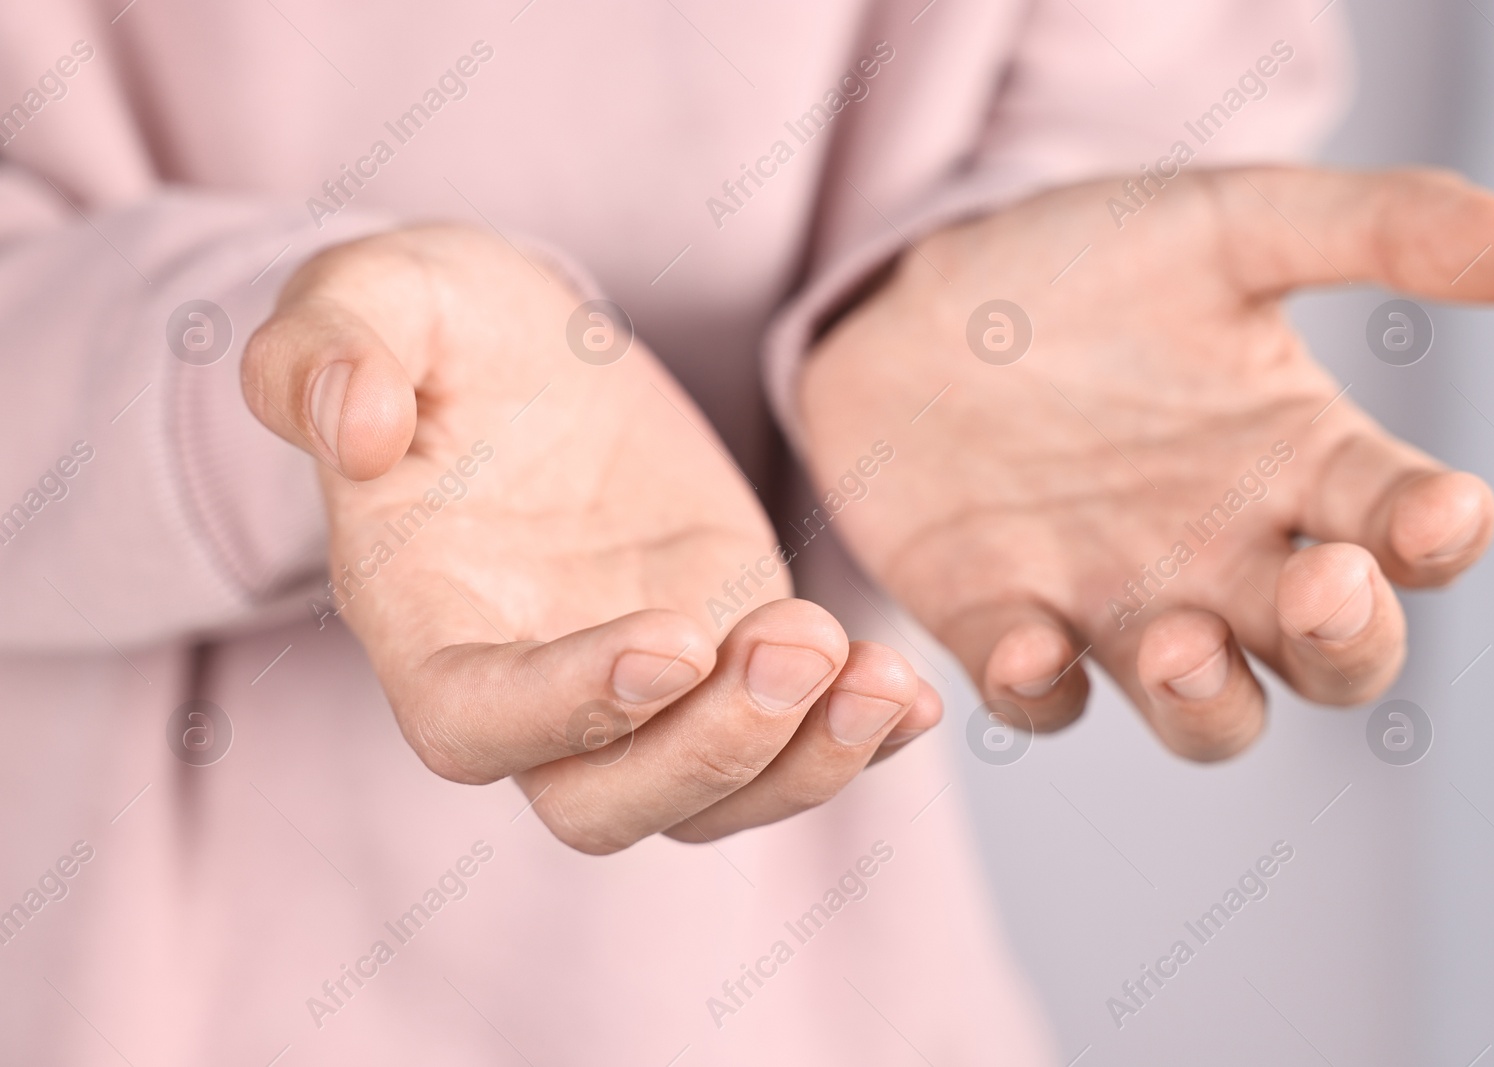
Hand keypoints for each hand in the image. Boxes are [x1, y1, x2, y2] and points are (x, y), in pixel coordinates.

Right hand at [242, 225, 939, 849]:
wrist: (527, 344)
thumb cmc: (433, 325)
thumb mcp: (367, 297)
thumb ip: (329, 351)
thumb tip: (354, 432)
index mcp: (424, 621)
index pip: (477, 723)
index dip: (569, 709)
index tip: (674, 639)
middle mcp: (530, 683)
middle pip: (606, 802)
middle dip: (712, 752)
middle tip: (803, 645)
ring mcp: (638, 682)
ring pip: (712, 793)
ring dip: (804, 761)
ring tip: (882, 678)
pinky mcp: (725, 646)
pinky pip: (789, 735)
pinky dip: (857, 736)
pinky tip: (917, 694)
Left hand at [800, 167, 1493, 759]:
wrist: (915, 303)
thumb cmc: (1085, 270)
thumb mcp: (1224, 225)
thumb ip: (1371, 227)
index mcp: (1299, 463)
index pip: (1405, 528)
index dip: (1436, 535)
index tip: (1438, 510)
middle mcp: (1227, 558)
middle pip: (1331, 657)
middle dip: (1344, 643)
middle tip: (1322, 586)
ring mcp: (1120, 606)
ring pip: (1207, 714)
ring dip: (1210, 701)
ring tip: (1182, 640)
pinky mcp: (1009, 627)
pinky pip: (1044, 701)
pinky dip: (1042, 690)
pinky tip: (1030, 643)